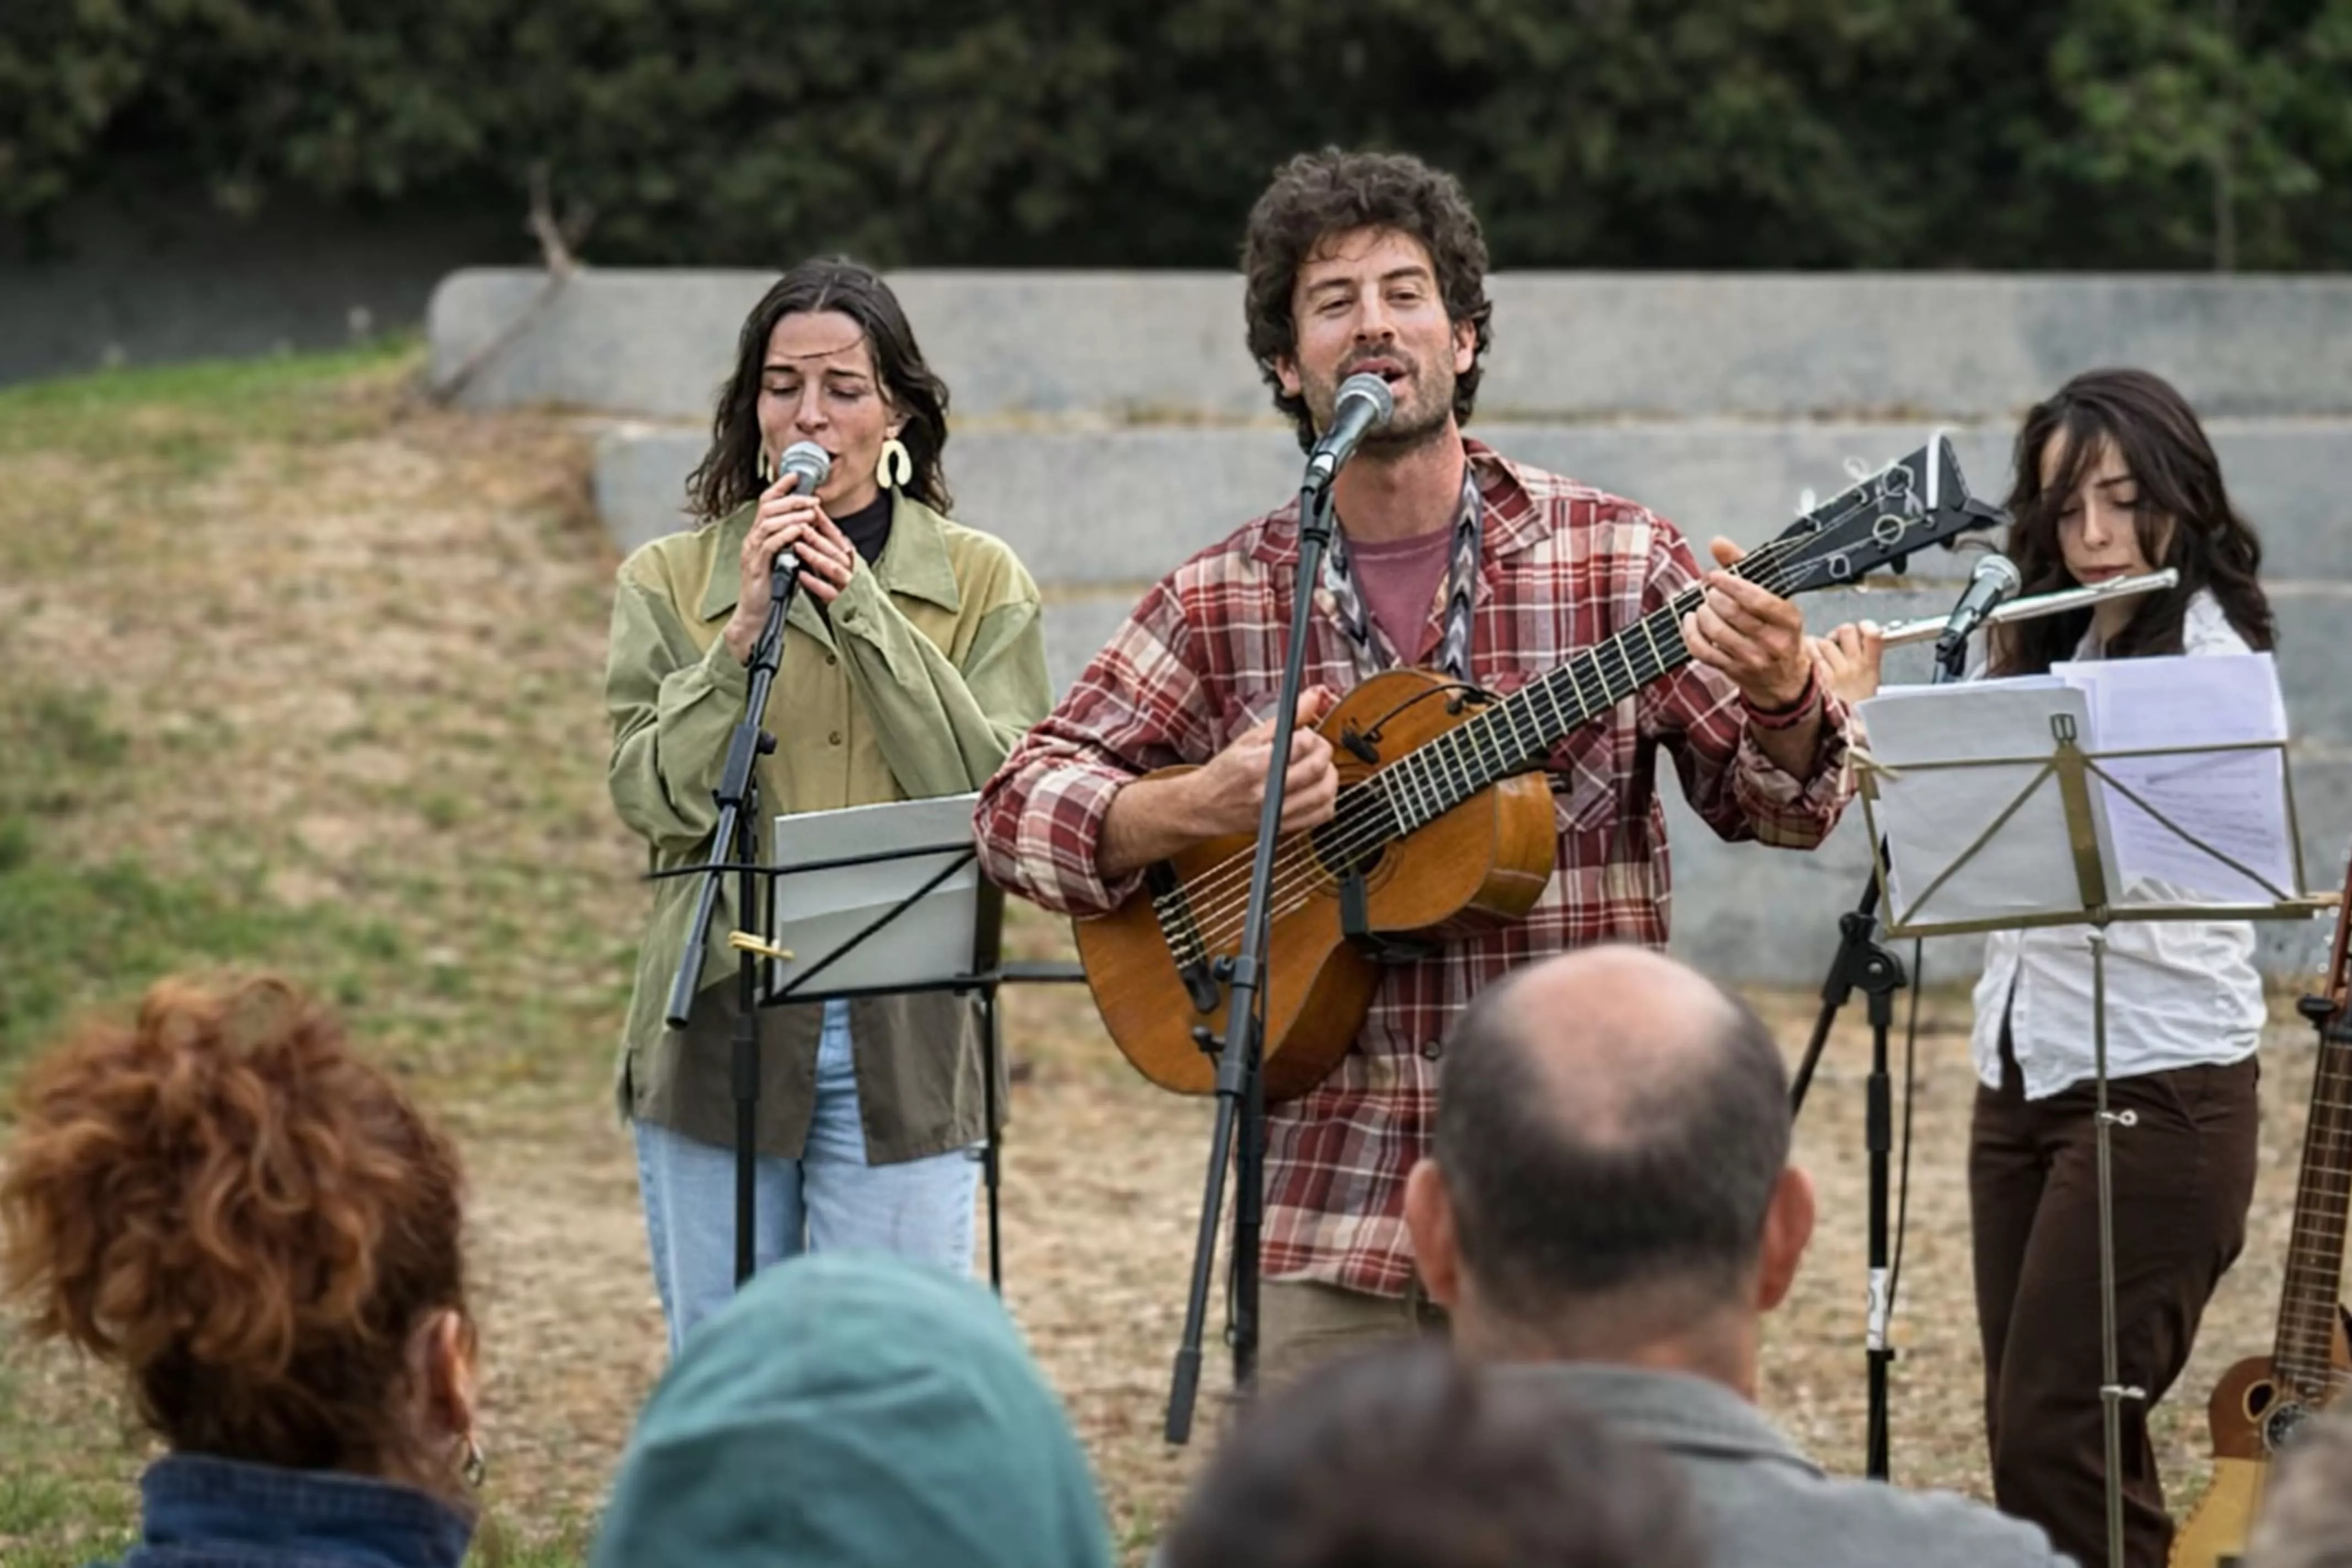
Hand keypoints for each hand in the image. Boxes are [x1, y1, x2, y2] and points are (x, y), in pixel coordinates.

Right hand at [722, 478, 860, 660]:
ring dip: (792, 515)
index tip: (797, 476)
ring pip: (768, 523)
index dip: (780, 487)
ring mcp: (752, 552)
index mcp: (759, 534)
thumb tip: (809, 523)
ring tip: (811, 513)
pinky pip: (769, 545)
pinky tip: (799, 531)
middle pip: (768, 508)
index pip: (767, 502)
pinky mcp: (756, 567)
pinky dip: (785, 535)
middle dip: (792, 499)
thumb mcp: (786, 558)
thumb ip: (793, 540)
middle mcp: (752, 539)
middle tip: (813, 498)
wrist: (756, 613)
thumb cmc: (773, 586)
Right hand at [1183, 686, 1340, 837]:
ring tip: (1317, 765)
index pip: (1302, 745)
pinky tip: (1316, 787)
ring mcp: (1276, 813)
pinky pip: (1321, 814)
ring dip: (1329, 774)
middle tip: (1314, 746)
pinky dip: (1327, 798)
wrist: (1204, 806)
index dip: (1310, 734)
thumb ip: (1286, 719)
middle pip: (1316, 768)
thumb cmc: (1224, 771)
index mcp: (1254, 765)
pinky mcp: (1283, 827)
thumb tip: (1313, 696)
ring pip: (1324, 793)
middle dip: (1323, 751)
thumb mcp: (1249, 738)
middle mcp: (1266, 792)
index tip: (1304, 733)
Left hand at [1679, 537, 1813, 709]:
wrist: (1784, 677)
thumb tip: (1717, 543)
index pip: (1757, 599)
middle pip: (1733, 613)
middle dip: (1714, 597)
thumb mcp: (1773, 597)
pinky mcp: (1733, 672)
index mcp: (1789, 620)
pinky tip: (1692, 620)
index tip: (1714, 575)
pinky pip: (1702, 650)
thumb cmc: (1776, 628)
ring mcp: (1752, 660)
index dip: (1731, 584)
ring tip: (1704, 605)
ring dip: (1703, 613)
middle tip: (1711, 591)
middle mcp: (1773, 642)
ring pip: (1716, 632)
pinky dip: (1690, 632)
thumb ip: (1745, 566)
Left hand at [1810, 621, 1884, 706]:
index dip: (1866, 627)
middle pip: (1846, 631)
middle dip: (1838, 633)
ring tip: (1819, 656)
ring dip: (1819, 644)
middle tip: (1835, 643)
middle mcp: (1854, 667)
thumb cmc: (1856, 710)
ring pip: (1823, 641)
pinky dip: (1806, 652)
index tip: (1861, 629)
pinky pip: (1809, 654)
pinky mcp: (1818, 679)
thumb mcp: (1870, 684)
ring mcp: (1835, 672)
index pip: (1873, 636)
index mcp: (1871, 668)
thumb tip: (1850, 641)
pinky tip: (1807, 660)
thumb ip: (1863, 661)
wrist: (1846, 733)